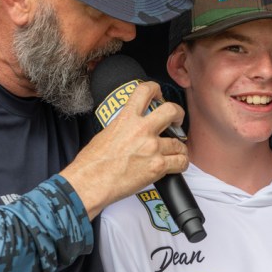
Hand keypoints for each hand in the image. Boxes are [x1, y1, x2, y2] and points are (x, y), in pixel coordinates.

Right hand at [61, 81, 188, 217]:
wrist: (90, 182)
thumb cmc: (92, 163)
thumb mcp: (106, 133)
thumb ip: (123, 127)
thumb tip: (131, 128)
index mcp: (126, 118)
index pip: (144, 90)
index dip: (156, 89)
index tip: (159, 95)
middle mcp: (142, 130)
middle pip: (172, 110)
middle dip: (178, 114)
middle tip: (177, 120)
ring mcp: (152, 147)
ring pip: (179, 142)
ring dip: (179, 148)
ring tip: (173, 152)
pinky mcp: (158, 166)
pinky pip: (181, 162)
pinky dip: (181, 164)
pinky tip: (175, 165)